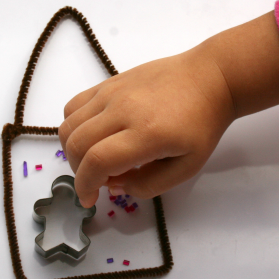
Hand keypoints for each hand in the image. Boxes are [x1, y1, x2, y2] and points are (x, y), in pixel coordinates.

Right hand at [59, 12, 278, 206]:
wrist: (209, 78)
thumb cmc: (203, 124)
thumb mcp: (187, 167)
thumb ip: (149, 184)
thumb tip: (115, 185)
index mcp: (147, 133)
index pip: (97, 162)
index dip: (84, 186)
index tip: (89, 200)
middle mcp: (123, 109)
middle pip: (77, 144)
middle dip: (78, 172)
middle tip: (96, 181)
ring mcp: (113, 91)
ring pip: (69, 124)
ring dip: (73, 150)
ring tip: (94, 159)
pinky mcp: (109, 82)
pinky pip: (74, 106)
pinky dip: (74, 126)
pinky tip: (94, 135)